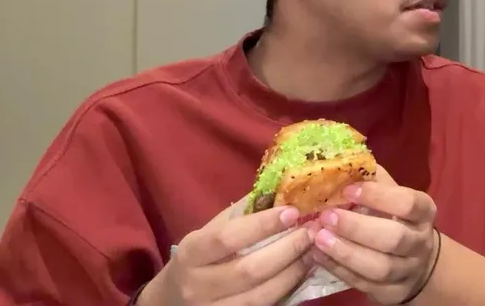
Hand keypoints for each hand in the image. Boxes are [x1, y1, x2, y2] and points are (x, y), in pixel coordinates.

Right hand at [139, 201, 312, 305]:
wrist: (173, 299)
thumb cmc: (200, 257)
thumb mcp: (211, 231)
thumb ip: (242, 213)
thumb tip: (281, 189)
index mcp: (191, 253)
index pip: (228, 238)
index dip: (263, 225)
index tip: (292, 212)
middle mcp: (198, 285)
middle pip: (250, 270)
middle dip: (287, 249)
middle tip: (311, 232)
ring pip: (261, 295)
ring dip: (293, 272)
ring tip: (311, 252)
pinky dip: (287, 290)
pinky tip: (301, 274)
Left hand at [307, 166, 440, 304]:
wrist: (417, 262)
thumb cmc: (397, 218)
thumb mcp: (393, 195)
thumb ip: (373, 179)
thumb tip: (343, 158)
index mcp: (423, 212)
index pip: (408, 203)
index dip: (379, 197)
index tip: (348, 190)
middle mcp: (419, 242)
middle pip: (394, 238)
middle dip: (357, 228)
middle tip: (327, 216)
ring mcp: (408, 270)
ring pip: (380, 267)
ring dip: (346, 253)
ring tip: (318, 238)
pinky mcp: (391, 293)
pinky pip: (364, 284)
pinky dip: (338, 269)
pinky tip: (317, 255)